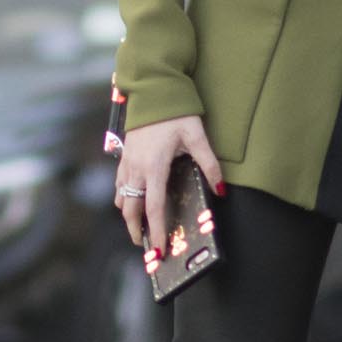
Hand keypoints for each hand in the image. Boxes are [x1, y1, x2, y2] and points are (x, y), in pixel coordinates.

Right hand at [115, 113, 223, 263]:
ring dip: (129, 216)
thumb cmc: (175, 113)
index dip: (156, 231)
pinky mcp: (124, 156)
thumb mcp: (196, 137)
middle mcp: (136, 168)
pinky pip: (120, 185)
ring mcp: (127, 162)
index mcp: (154, 167)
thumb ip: (209, 164)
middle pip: (130, 210)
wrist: (153, 91)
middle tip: (147, 247)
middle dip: (136, 231)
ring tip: (139, 228)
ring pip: (121, 198)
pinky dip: (124, 198)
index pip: (153, 208)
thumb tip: (220, 189)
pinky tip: (133, 201)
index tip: (159, 250)